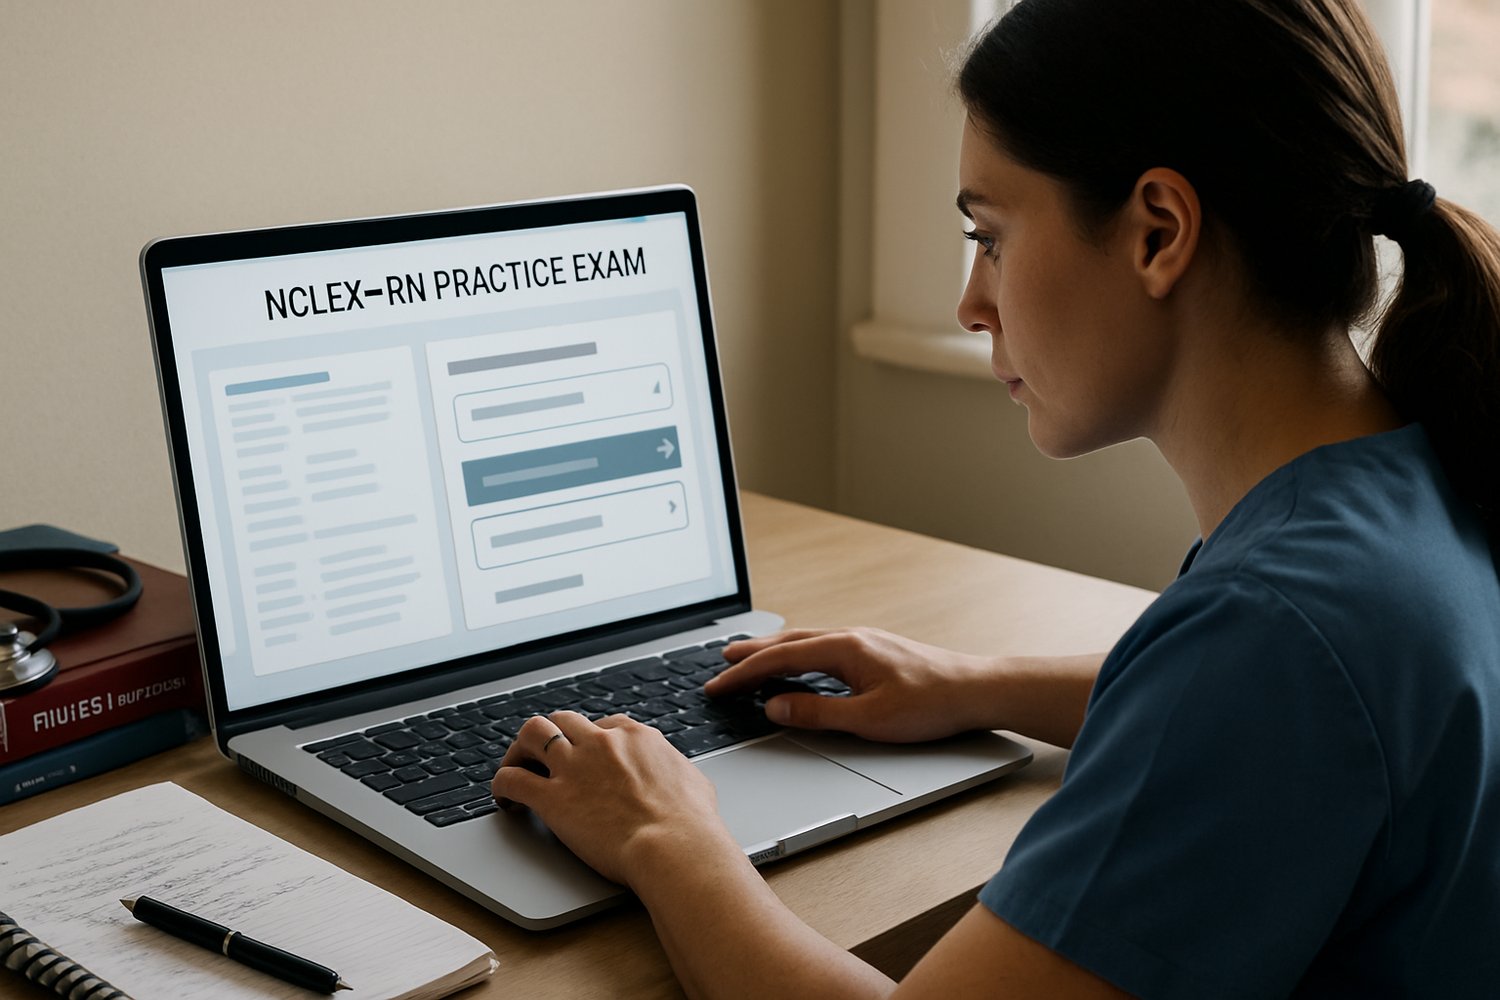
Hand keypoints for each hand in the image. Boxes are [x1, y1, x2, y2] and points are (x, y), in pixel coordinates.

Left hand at [491, 711, 736, 887]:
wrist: (675, 847)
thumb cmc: (692, 823)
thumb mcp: (692, 781)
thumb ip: (674, 770)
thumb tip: (676, 774)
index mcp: (634, 737)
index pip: (602, 725)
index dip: (590, 740)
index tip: (585, 756)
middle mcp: (600, 743)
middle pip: (562, 720)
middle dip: (552, 736)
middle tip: (545, 757)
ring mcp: (574, 767)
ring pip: (531, 734)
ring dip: (519, 749)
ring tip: (516, 767)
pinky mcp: (552, 798)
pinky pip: (512, 779)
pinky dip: (502, 785)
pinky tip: (504, 799)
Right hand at [705, 627, 998, 742]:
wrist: (976, 689)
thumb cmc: (931, 704)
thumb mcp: (868, 719)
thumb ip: (817, 713)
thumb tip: (775, 708)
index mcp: (844, 648)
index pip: (779, 659)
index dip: (743, 675)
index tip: (717, 685)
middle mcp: (850, 637)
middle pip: (787, 642)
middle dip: (751, 654)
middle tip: (720, 663)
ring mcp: (863, 640)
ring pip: (805, 641)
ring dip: (773, 650)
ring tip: (748, 659)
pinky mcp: (874, 650)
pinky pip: (822, 646)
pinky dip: (797, 654)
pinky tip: (798, 664)